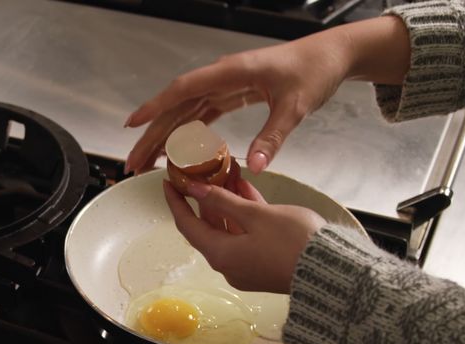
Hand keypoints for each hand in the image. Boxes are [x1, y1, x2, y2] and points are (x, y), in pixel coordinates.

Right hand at [124, 17, 410, 174]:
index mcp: (230, 72)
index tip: (133, 125)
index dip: (155, 108)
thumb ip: (273, 136)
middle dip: (153, 135)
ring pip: (186, 112)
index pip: (183, 90)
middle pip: (177, 107)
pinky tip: (176, 150)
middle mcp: (222, 77)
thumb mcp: (296, 106)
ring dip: (165, 136)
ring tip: (147, 161)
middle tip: (133, 162)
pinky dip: (187, 132)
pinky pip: (202, 113)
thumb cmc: (314, 71)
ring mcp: (226, 85)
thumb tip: (256, 166)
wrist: (332, 56)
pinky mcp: (234, 93)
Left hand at [163, 177, 325, 293]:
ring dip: (227, 201)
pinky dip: (244, 214)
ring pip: (230, 227)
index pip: (187, 225)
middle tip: (201, 171)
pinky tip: (245, 189)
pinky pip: (246, 234)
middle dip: (206, 197)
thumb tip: (196, 189)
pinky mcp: (264, 263)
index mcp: (221, 255)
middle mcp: (230, 264)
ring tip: (226, 172)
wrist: (335, 272)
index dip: (176, 202)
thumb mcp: (256, 215)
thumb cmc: (295, 243)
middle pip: (208, 226)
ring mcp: (248, 265)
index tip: (169, 182)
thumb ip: (223, 200)